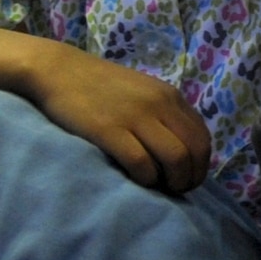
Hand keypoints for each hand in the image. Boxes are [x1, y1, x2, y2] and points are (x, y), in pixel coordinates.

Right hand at [22, 44, 212, 192]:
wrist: (58, 70)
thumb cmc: (98, 86)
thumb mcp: (141, 92)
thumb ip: (162, 114)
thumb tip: (180, 152)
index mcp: (169, 96)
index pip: (202, 138)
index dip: (199, 165)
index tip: (185, 178)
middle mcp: (159, 104)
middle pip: (194, 152)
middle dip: (189, 178)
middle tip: (173, 189)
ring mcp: (136, 117)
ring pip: (175, 159)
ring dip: (172, 182)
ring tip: (157, 187)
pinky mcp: (110, 130)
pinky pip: (142, 164)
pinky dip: (145, 179)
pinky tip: (136, 179)